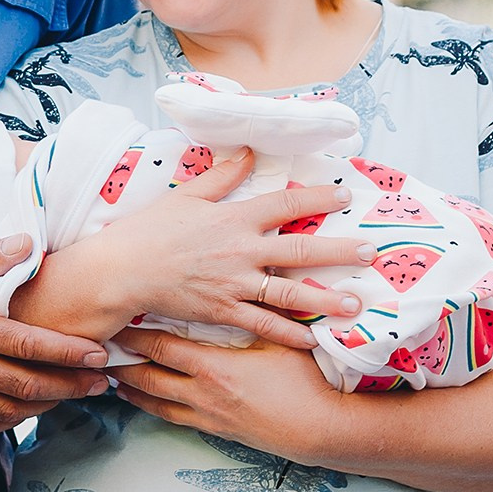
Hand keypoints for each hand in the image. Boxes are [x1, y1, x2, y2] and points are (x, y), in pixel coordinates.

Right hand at [0, 232, 111, 435]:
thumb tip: (29, 246)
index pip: (29, 346)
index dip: (69, 354)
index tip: (97, 357)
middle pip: (26, 386)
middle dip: (69, 387)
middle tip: (99, 385)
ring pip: (6, 411)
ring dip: (44, 408)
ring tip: (70, 396)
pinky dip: (7, 422)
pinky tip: (24, 411)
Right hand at [105, 160, 373, 350]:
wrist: (121, 270)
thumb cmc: (149, 230)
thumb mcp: (186, 195)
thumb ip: (222, 175)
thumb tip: (249, 151)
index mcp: (233, 218)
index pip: (285, 204)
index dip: (317, 198)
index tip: (344, 195)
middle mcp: (241, 251)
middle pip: (300, 252)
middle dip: (339, 252)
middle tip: (371, 253)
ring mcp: (234, 285)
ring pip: (289, 293)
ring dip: (325, 299)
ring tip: (356, 303)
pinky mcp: (223, 312)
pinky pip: (264, 326)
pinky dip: (289, 334)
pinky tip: (313, 340)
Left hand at [111, 326, 341, 455]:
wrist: (322, 428)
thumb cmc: (305, 380)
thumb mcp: (281, 338)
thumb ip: (259, 308)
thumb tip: (250, 273)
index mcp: (213, 366)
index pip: (161, 346)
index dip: (134, 335)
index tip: (114, 320)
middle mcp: (202, 393)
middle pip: (150, 374)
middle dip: (123, 361)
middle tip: (99, 347)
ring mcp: (207, 415)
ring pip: (156, 401)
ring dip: (132, 388)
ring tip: (109, 375)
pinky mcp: (217, 431)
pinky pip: (173, 419)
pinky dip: (152, 408)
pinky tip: (142, 402)